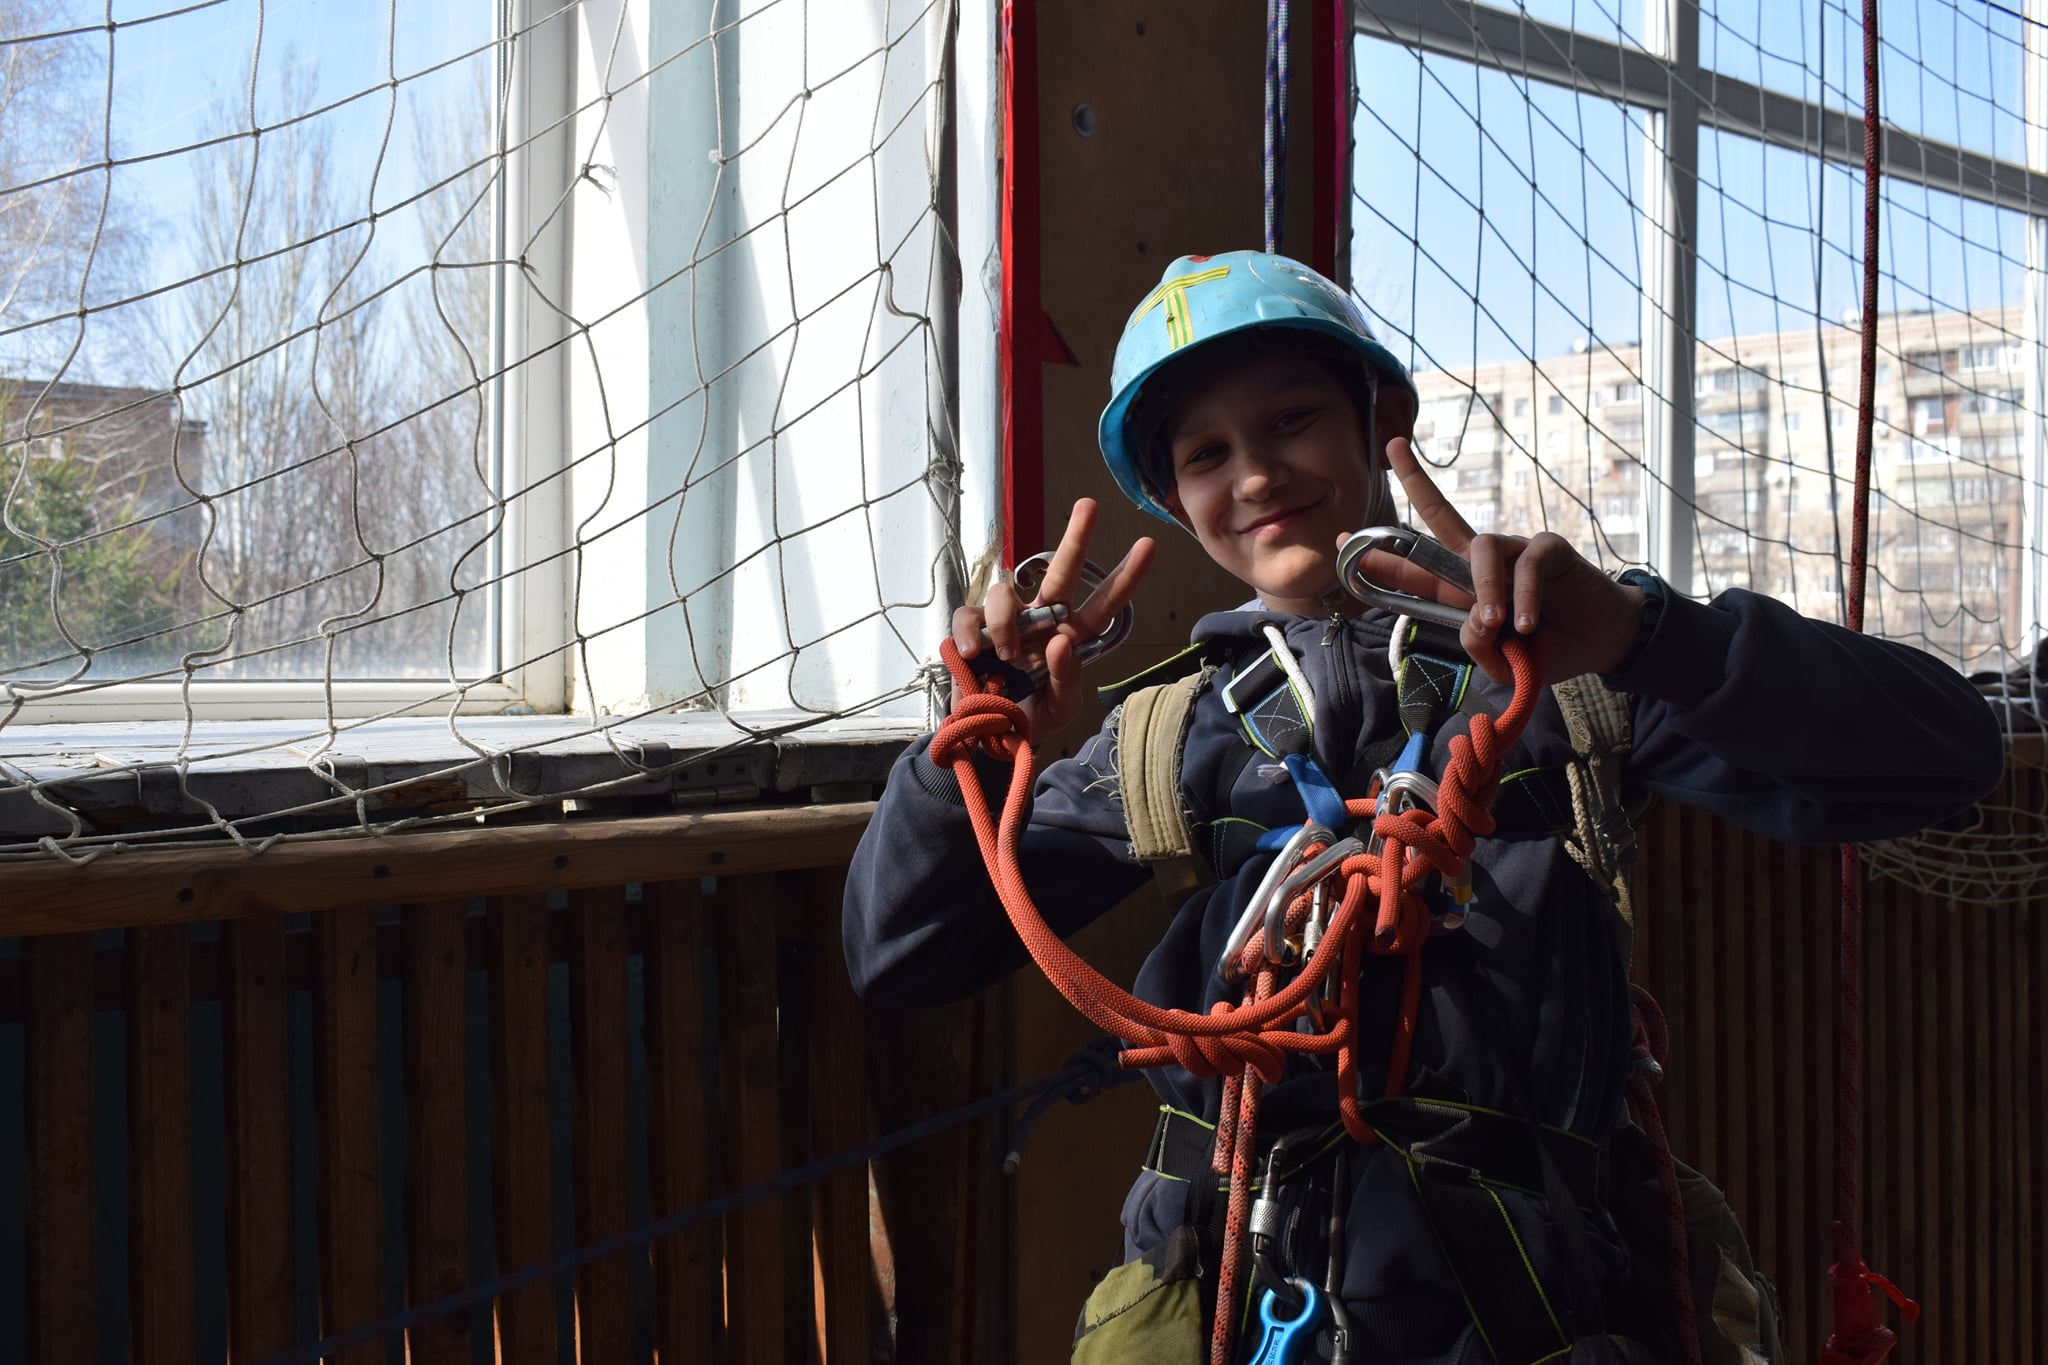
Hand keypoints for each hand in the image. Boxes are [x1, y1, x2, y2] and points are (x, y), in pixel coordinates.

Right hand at [951, 498, 1155, 733]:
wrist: (988, 737)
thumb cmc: (1030, 716)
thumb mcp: (1059, 709)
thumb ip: (1066, 679)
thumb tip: (1061, 642)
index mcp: (1070, 636)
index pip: (1102, 603)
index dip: (1125, 577)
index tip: (1148, 545)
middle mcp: (1040, 620)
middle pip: (1061, 572)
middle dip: (1077, 538)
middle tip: (1090, 506)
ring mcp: (1005, 622)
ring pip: (1004, 594)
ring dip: (1007, 622)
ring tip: (1007, 656)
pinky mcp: (972, 630)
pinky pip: (968, 616)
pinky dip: (970, 632)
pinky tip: (972, 653)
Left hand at [1344, 438, 1644, 686]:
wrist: (1600, 643)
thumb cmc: (1546, 648)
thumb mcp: (1505, 661)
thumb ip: (1481, 648)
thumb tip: (1475, 626)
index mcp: (1461, 587)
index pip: (1416, 567)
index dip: (1382, 555)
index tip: (1342, 538)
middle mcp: (1481, 561)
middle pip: (1441, 514)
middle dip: (1416, 481)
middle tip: (1391, 446)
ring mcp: (1513, 550)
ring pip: (1480, 551)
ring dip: (1483, 591)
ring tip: (1495, 626)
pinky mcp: (1547, 548)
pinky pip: (1525, 564)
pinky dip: (1522, 596)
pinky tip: (1528, 625)